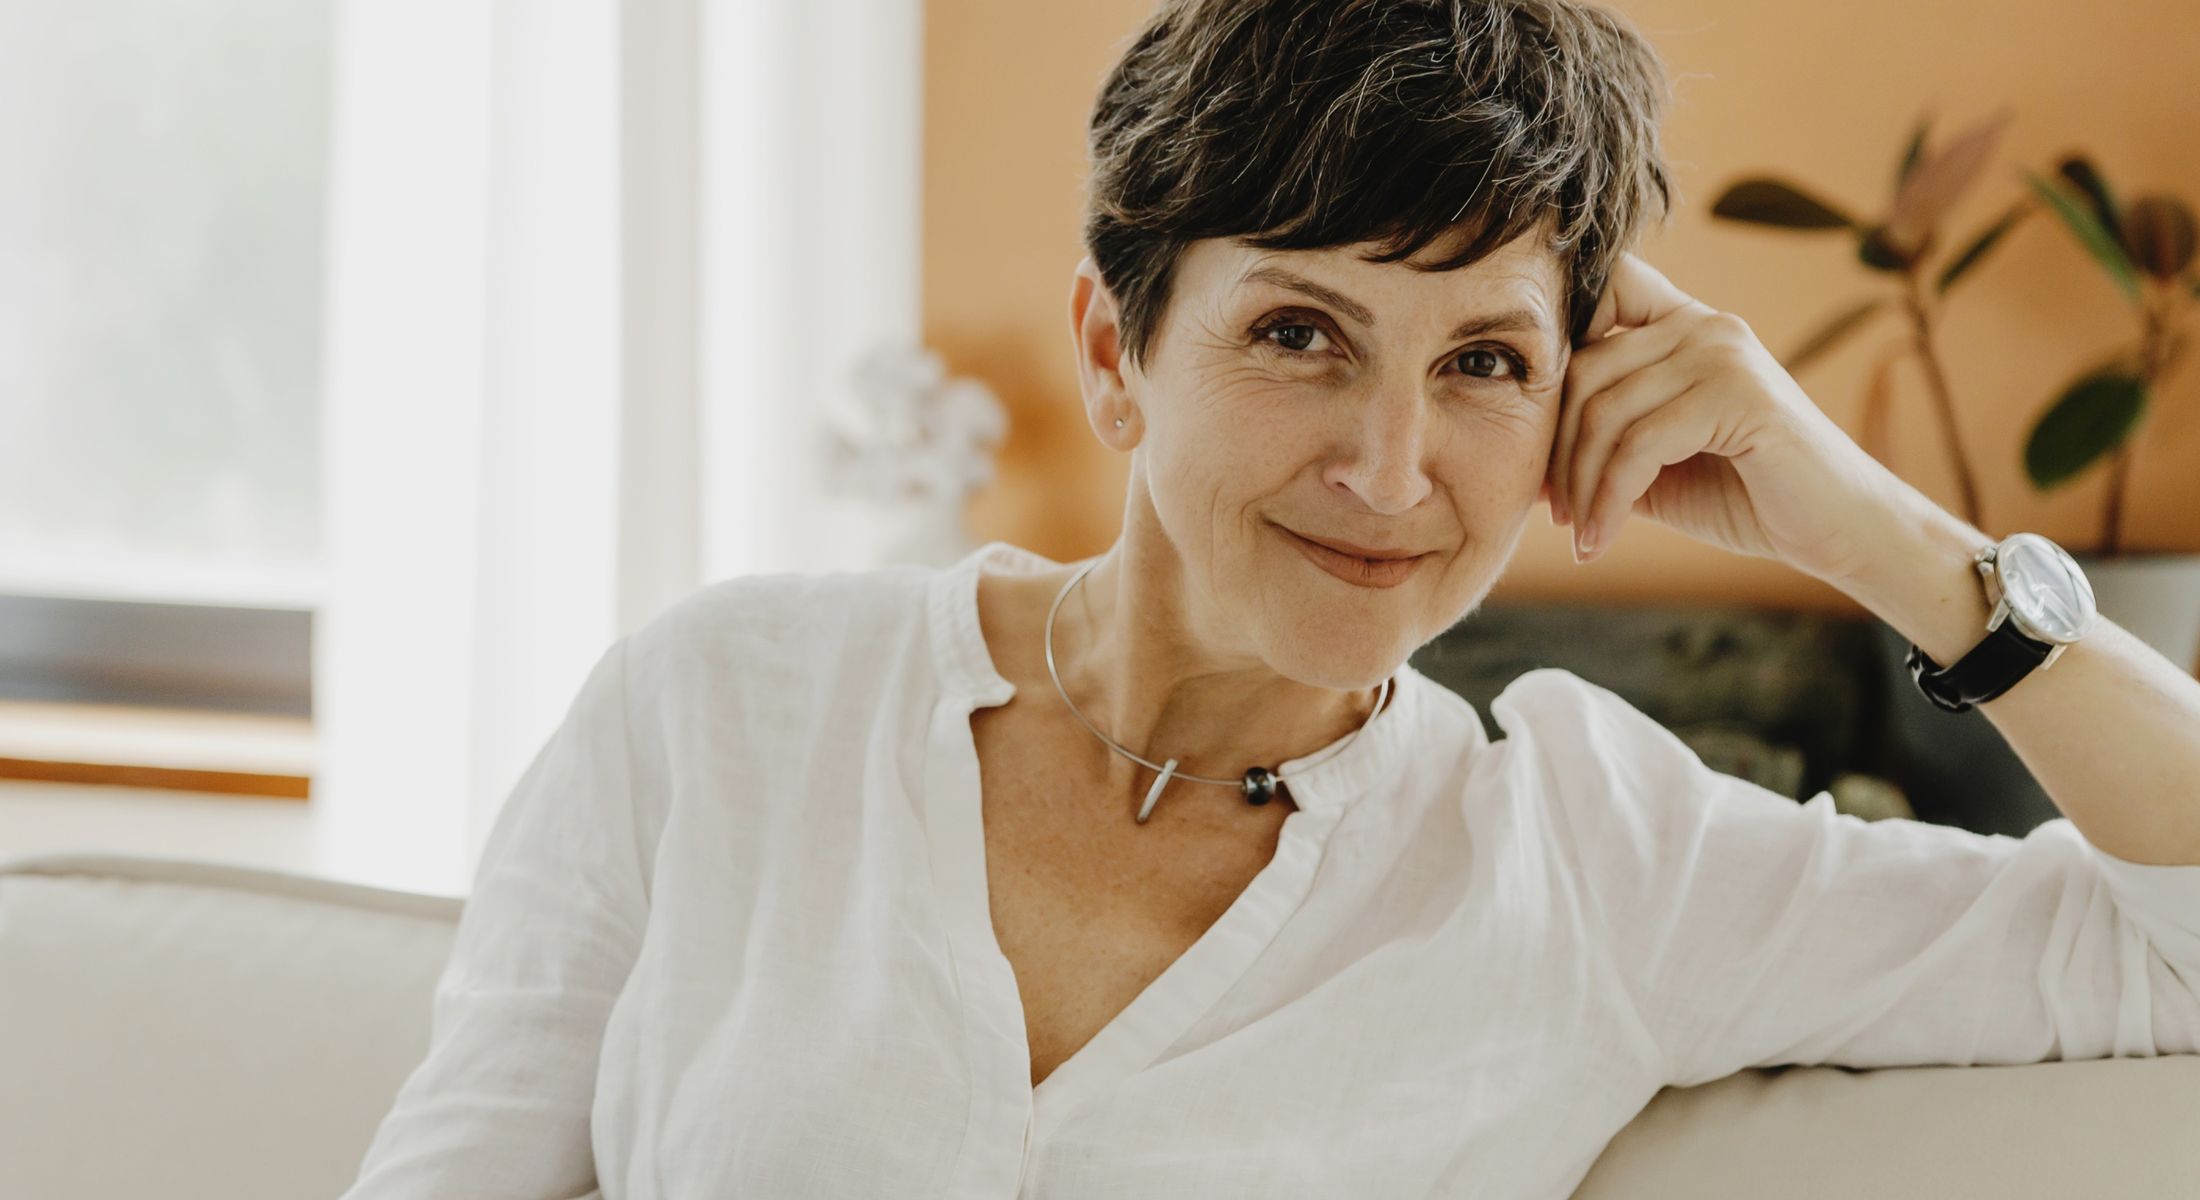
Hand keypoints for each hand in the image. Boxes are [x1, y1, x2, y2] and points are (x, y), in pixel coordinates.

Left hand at [1546, 250, 1906, 584]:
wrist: (1833, 531)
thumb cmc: (1745, 495)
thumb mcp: (1655, 467)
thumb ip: (1602, 445)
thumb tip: (1524, 460)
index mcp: (1682, 325)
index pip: (1601, 287)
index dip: (1555, 336)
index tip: (1537, 422)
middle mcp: (1703, 325)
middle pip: (1584, 368)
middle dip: (1557, 450)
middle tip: (1557, 512)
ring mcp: (1723, 354)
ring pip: (1607, 411)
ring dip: (1580, 486)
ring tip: (1581, 534)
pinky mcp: (1740, 395)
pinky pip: (1641, 445)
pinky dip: (1609, 501)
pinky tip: (1600, 542)